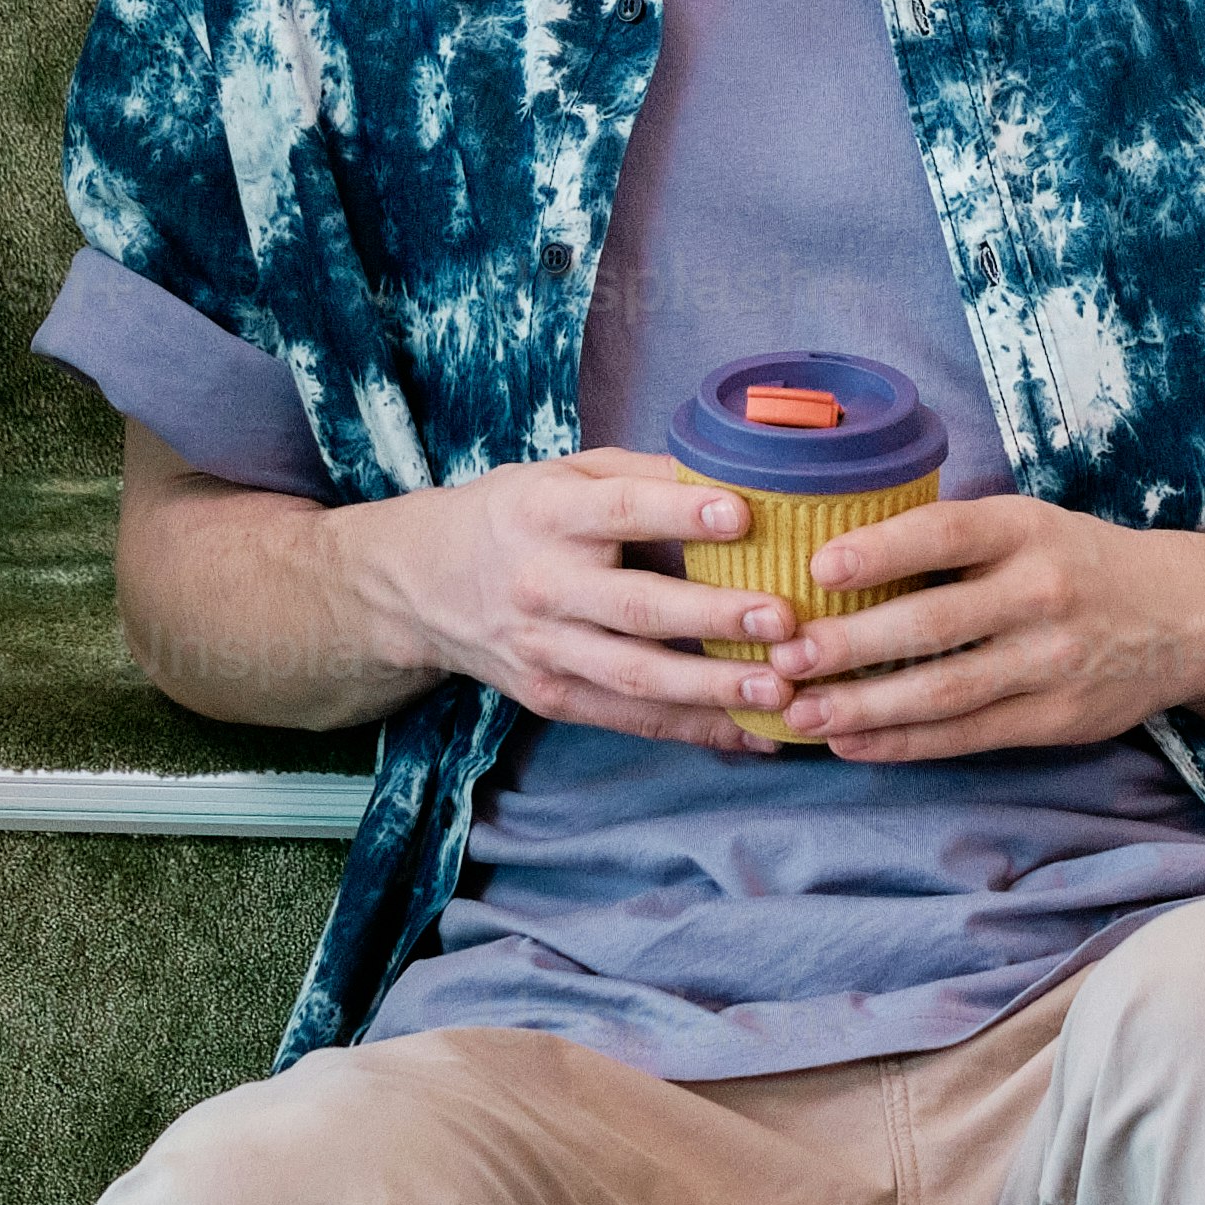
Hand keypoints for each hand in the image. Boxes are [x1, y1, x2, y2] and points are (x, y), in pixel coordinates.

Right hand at [327, 447, 784, 748]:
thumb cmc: (516, 516)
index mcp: (547, 513)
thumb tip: (737, 472)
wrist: (421, 585)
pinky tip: (755, 732)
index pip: (619, 511)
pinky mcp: (553, 698)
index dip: (679, 512)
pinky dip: (697, 730)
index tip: (741, 513)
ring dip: (713, 689)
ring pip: (636, 678)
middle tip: (783, 619)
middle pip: (634, 607)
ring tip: (780, 688)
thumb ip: (643, 473)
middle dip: (713, 617)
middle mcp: (544, 584)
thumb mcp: (564, 474)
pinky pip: (632, 721)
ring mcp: (546, 650)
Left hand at [763, 491, 1204, 762]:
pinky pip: (967, 736)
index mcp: (1026, 530)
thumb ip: (952, 541)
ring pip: (944, 691)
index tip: (818, 566)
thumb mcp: (1029, 524)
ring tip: (799, 711)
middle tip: (784, 655)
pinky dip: (904, 742)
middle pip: (934, 624)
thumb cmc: (1077, 563)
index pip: (946, 536)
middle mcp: (1041, 593)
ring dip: (865, 705)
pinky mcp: (1055, 719)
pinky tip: (851, 741)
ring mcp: (1051, 662)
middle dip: (851, 644)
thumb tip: (833, 556)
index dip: (881, 550)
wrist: (1185, 618)